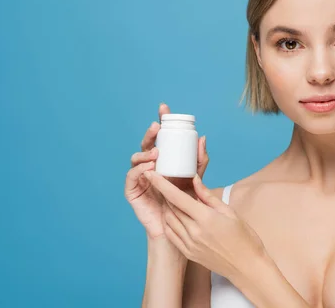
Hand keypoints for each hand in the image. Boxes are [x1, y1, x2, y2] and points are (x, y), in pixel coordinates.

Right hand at [125, 103, 209, 241]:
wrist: (177, 227)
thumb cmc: (184, 201)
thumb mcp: (195, 178)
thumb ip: (199, 160)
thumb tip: (202, 137)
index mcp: (162, 159)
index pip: (160, 137)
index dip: (160, 121)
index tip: (164, 108)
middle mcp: (148, 165)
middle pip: (146, 144)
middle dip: (150, 133)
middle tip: (157, 127)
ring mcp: (139, 177)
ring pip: (136, 158)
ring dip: (145, 152)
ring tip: (157, 153)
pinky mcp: (132, 190)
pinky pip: (132, 177)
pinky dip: (139, 170)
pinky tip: (148, 167)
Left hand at [143, 170, 266, 280]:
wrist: (247, 267)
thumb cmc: (244, 238)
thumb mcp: (229, 212)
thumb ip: (207, 196)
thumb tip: (194, 180)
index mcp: (205, 218)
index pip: (176, 197)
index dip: (161, 184)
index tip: (151, 174)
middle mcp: (194, 232)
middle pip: (171, 207)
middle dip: (164, 193)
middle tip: (163, 182)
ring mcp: (189, 244)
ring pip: (169, 220)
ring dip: (166, 207)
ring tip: (169, 198)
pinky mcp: (188, 253)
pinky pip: (171, 234)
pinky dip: (169, 222)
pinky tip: (173, 216)